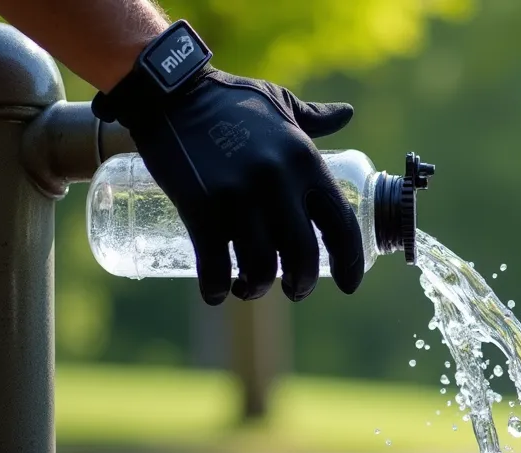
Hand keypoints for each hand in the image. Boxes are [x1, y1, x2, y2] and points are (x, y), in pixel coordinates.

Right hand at [95, 66, 363, 304]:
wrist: (170, 92)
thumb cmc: (231, 99)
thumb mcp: (282, 104)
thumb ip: (315, 118)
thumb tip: (346, 113)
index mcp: (305, 160)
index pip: (341, 222)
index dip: (350, 261)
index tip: (350, 286)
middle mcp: (278, 181)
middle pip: (302, 255)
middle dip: (302, 284)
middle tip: (293, 290)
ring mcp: (238, 196)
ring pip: (260, 266)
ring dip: (256, 289)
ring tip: (250, 288)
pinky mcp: (200, 206)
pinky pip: (213, 263)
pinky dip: (215, 288)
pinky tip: (215, 294)